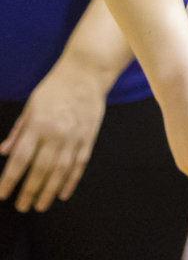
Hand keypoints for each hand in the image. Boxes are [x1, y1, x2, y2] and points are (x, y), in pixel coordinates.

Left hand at [0, 60, 107, 211]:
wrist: (86, 72)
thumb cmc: (55, 86)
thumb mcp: (31, 105)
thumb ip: (18, 130)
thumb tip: (3, 152)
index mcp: (38, 124)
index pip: (20, 159)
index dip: (9, 180)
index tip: (3, 194)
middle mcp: (56, 133)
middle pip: (40, 169)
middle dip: (29, 191)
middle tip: (21, 206)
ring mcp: (74, 136)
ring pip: (60, 171)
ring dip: (49, 191)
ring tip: (40, 205)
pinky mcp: (88, 136)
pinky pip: (79, 163)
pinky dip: (71, 180)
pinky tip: (63, 193)